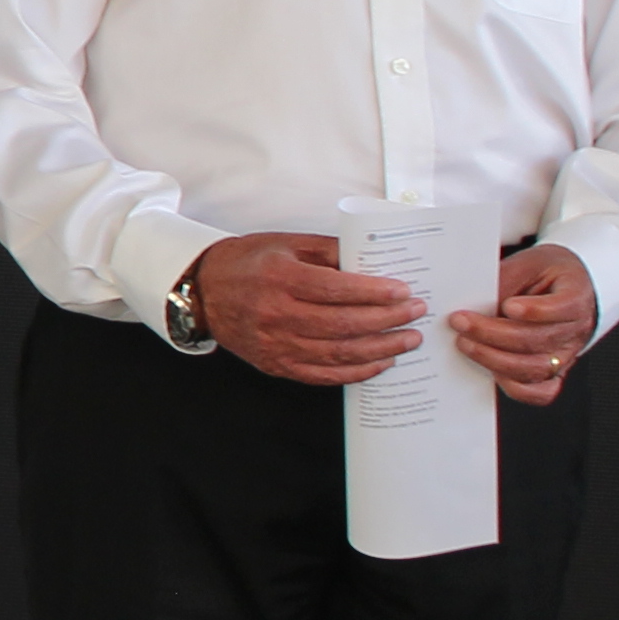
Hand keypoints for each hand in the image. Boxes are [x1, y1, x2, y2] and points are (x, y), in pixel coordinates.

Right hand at [187, 232, 425, 387]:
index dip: (375, 293)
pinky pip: (323, 375)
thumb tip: (373, 262)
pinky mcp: (276, 364)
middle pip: (344, 324)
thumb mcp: (286, 244)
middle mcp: (277, 314)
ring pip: (339, 354)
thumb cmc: (246, 263)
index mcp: (281, 278)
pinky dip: (356, 372)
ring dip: (380, 349)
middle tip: (415, 314)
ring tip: (407, 340)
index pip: (338, 289)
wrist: (203, 292)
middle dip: (387, 320)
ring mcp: (276, 344)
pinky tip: (379, 363)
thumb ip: (330, 251)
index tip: (404, 292)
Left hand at [450, 245, 599, 406]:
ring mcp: (567, 355)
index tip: (509, 305)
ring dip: (494, 359)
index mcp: (576, 296)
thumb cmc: (546, 273)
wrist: (565, 287)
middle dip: (494, 334)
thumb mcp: (528, 263)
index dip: (537, 310)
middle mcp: (576, 329)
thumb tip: (474, 302)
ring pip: (536, 367)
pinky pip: (541, 392)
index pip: (563, 307)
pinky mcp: (555, 372)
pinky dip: (516, 387)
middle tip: (462, 323)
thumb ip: (507, 281)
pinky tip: (491, 372)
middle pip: (539, 339)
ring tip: (465, 343)